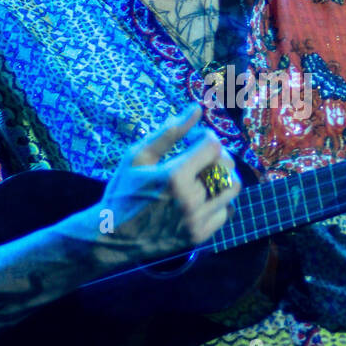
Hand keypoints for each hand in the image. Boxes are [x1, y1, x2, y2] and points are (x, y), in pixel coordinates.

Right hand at [73, 103, 241, 271]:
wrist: (113, 236)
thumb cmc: (123, 191)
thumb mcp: (138, 156)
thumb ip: (169, 132)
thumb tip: (197, 109)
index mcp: (173, 176)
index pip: (213, 145)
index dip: (205, 136)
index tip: (193, 139)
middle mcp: (189, 200)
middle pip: (227, 166)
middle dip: (216, 154)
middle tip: (199, 156)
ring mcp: (196, 220)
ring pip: (232, 189)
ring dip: (222, 176)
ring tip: (204, 175)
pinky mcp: (199, 236)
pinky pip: (227, 211)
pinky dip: (220, 200)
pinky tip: (202, 196)